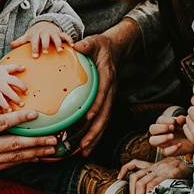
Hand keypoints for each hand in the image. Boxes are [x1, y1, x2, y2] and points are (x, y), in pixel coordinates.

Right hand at [0, 61, 26, 113]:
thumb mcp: (4, 68)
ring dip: (4, 105)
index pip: (15, 81)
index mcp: (4, 77)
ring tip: (10, 111)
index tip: (27, 92)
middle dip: (15, 98)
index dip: (22, 87)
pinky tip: (1, 114)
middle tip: (21, 104)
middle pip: (8, 91)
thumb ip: (14, 67)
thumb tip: (23, 68)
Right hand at [0, 79, 58, 171]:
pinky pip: (9, 165)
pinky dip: (24, 161)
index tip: (36, 114)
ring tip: (51, 149)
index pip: (3, 124)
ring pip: (15, 157)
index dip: (21, 119)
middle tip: (54, 138)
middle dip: (37, 142)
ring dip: (35, 153)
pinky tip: (36, 158)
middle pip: (15, 145)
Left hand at [11, 21, 71, 55]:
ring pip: (56, 37)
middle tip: (45, 52)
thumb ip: (20, 41)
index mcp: (36, 34)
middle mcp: (45, 33)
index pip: (35, 41)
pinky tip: (72, 46)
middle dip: (45, 44)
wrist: (45, 23)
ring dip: (58, 43)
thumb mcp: (28, 35)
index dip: (34, 48)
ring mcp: (53, 33)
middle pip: (45, 38)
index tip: (34, 56)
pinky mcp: (60, 33)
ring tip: (60, 50)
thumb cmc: (36, 32)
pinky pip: (66, 36)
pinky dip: (69, 40)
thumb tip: (11, 44)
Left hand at [73, 17, 140, 155]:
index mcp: (107, 78)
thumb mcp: (95, 42)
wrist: (117, 49)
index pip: (102, 94)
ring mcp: (109, 98)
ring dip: (95, 138)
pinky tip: (85, 145)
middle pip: (105, 115)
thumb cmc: (103, 46)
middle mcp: (110, 91)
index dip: (97, 105)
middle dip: (96, 131)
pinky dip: (94, 134)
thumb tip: (76, 45)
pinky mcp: (106, 102)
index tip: (89, 116)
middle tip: (85, 144)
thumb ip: (86, 45)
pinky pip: (101, 120)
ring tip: (84, 152)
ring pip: (104, 121)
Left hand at [119, 156, 192, 193]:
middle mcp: (156, 167)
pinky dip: (150, 192)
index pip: (134, 164)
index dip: (124, 170)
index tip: (119, 178)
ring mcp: (163, 170)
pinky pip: (155, 183)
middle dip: (133, 192)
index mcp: (154, 165)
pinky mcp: (170, 174)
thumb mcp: (169, 173)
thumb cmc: (185, 171)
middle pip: (135, 178)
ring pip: (142, 182)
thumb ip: (160, 180)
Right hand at [149, 112, 189, 156]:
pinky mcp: (167, 151)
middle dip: (161, 128)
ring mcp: (162, 143)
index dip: (166, 120)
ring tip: (172, 136)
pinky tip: (180, 144)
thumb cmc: (186, 130)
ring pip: (153, 141)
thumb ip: (182, 120)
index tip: (174, 121)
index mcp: (163, 124)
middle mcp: (160, 133)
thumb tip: (179, 119)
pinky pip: (165, 152)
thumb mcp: (186, 123)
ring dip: (162, 138)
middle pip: (152, 129)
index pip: (159, 120)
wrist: (192, 141)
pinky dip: (172, 148)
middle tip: (172, 128)